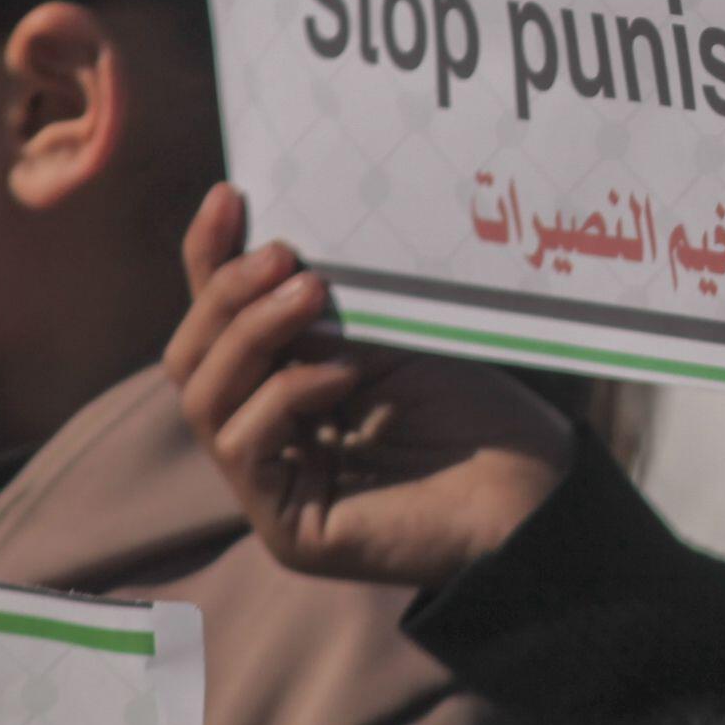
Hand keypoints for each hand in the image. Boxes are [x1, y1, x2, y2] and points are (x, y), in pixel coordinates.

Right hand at [166, 185, 574, 587]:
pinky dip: (284, 395)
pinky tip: (341, 373)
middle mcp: (265, 439)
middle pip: (191, 361)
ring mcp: (271, 488)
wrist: (533, 484)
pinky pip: (242, 446)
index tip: (230, 195)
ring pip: (204, 400)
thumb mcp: (387, 334)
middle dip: (226, 297)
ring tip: (312, 294)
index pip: (217, 325)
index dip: (211, 261)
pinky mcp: (288, 529)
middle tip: (284, 257)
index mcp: (282, 388)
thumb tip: (263, 238)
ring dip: (251, 335)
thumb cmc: (474, 407)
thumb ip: (319, 303)